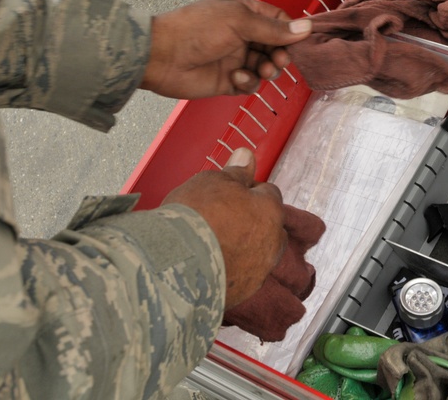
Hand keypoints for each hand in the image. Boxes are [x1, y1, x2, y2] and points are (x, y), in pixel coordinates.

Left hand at [141, 0, 310, 98]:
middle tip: (277, 60)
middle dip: (280, 54)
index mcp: (243, 12)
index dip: (290, 32)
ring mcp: (235, 57)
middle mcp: (241, 34)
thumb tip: (305, 28)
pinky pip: (250, 84)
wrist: (161, 56)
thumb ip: (273, 28)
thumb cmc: (196, 29)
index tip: (299, 42)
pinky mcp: (228, 80)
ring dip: (267, 69)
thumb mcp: (238, 21)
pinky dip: (248, 82)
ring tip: (261, 70)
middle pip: (275, 46)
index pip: (277, 21)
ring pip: (266, 67)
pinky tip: (236, 78)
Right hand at [162, 147, 286, 308]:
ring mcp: (260, 270)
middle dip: (253, 222)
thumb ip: (235, 171)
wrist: (175, 264)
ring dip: (245, 249)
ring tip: (215, 247)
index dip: (249, 191)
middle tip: (223, 221)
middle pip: (269, 226)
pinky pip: (243, 278)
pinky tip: (210, 268)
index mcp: (270, 210)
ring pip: (259, 254)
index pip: (268, 193)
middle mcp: (273, 241)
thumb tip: (246, 154)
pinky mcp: (243, 293)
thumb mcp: (212, 182)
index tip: (231, 195)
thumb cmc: (195, 216)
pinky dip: (232, 272)